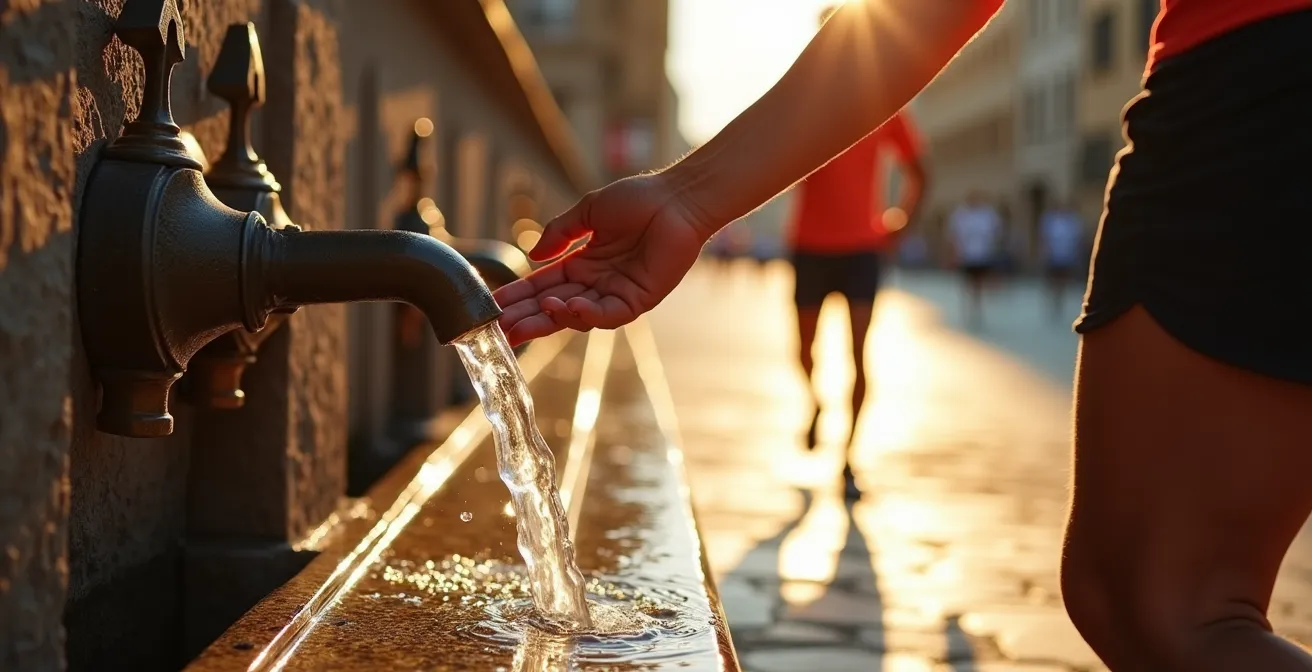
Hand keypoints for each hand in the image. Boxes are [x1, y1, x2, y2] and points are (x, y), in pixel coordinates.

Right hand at [493, 173, 712, 345]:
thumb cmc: (637, 199)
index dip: (519, 296)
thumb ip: (559, 233)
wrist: (676, 199)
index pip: (543, 285)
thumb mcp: (588, 212)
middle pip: (554, 306)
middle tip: (501, 331)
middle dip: (528, 318)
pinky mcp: (638, 300)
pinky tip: (568, 308)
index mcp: (582, 263)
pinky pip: (608, 315)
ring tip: (530, 318)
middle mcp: (596, 282)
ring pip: (577, 316)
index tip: (494, 307)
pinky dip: (587, 315)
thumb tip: (532, 257)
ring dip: (552, 318)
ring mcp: (616, 293)